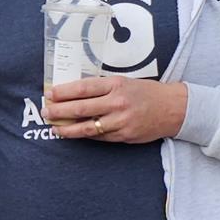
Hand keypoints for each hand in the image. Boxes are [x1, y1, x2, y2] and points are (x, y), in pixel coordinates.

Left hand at [43, 76, 188, 143]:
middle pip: (81, 108)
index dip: (64, 92)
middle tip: (46, 112)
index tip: (50, 94)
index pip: (83, 88)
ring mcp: (121, 121)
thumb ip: (102, 87)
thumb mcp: (124, 82)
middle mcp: (118, 103)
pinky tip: (75, 133)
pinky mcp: (125, 135)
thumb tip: (73, 93)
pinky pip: (100, 137)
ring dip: (68, 129)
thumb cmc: (146, 92)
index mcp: (116, 85)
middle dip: (59, 111)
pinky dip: (85, 135)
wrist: (174, 108)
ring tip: (55, 128)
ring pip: (87, 127)